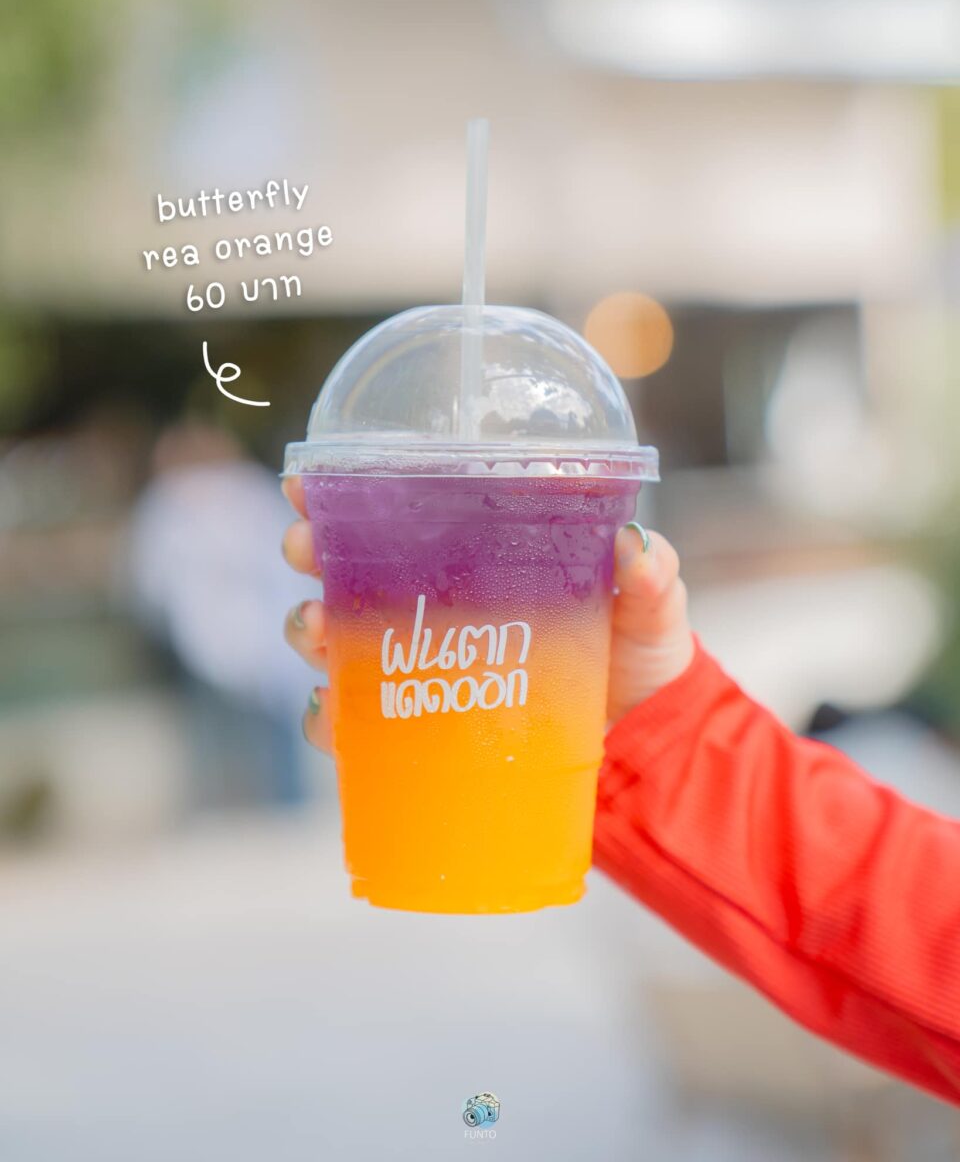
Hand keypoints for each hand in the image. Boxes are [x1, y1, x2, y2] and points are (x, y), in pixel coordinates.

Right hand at [280, 478, 694, 750]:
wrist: (642, 740)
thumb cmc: (634, 654)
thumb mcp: (649, 606)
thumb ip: (650, 575)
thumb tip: (634, 546)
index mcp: (471, 562)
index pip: (394, 517)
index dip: (342, 493)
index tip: (309, 479)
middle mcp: (432, 611)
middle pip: (344, 574)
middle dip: (311, 553)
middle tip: (308, 546)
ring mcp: (419, 672)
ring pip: (335, 646)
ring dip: (312, 630)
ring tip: (320, 625)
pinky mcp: (419, 734)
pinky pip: (355, 730)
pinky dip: (330, 723)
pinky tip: (332, 713)